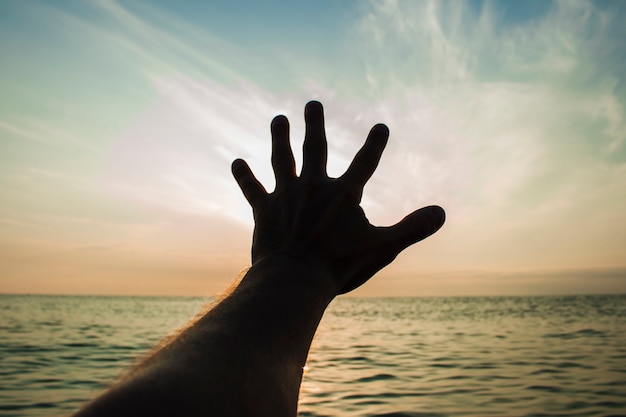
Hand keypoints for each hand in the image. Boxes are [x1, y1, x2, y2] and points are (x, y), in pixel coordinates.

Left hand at [232, 101, 444, 293]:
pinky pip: (252, 189)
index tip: (381, 126)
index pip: (365, 162)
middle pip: (316, 148)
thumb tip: (442, 212)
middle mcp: (313, 186)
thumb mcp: (382, 248)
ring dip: (280, 137)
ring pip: (283, 159)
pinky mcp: (264, 210)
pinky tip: (236, 162)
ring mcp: (286, 195)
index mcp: (343, 194)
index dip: (375, 144)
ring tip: (278, 119)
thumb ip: (412, 229)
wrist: (294, 280)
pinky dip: (244, 176)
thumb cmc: (339, 266)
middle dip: (315, 124)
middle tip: (312, 103)